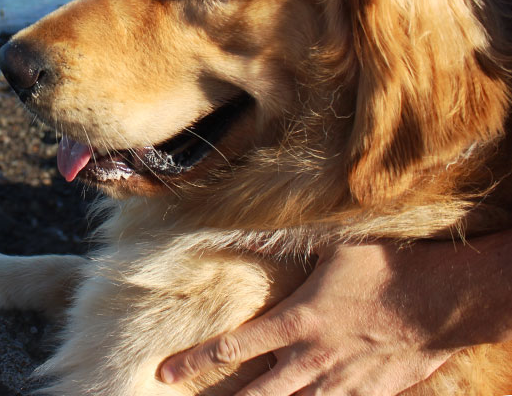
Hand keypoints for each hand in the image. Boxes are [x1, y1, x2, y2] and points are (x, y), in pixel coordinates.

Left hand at [158, 235, 511, 395]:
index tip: (166, 372)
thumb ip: (281, 246)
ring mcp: (342, 382)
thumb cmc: (388, 266)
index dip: (194, 363)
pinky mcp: (371, 393)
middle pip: (257, 393)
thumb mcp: (329, 246)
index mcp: (295, 322)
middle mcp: (312, 359)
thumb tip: (238, 233)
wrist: (447, 299)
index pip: (232, 348)